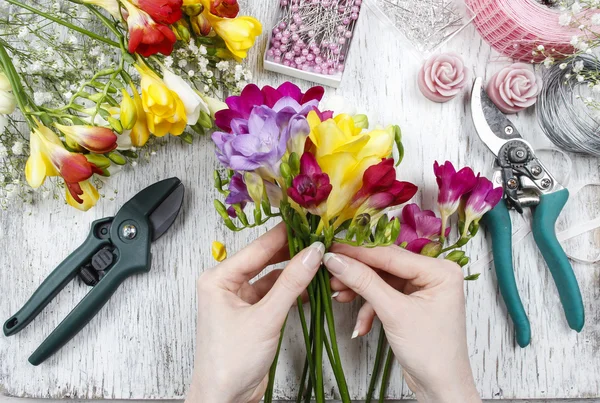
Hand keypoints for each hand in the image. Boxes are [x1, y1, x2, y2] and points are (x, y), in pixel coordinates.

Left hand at [185, 223, 324, 402]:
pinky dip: (292, 291)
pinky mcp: (252, 314)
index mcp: (218, 278)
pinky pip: (274, 294)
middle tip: (318, 238)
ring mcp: (239, 299)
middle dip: (291, 251)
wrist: (224, 399)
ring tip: (319, 260)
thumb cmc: (230, 362)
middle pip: (264, 259)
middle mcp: (227, 285)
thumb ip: (291, 284)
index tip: (307, 221)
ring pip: (272, 277)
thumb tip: (312, 254)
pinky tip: (310, 285)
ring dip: (294, 272)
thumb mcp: (265, 318)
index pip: (257, 248)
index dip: (284, 234)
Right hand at [324, 244, 480, 402]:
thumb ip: (364, 282)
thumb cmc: (431, 353)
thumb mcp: (394, 313)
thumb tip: (337, 261)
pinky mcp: (412, 303)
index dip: (358, 252)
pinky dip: (370, 308)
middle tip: (330, 273)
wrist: (440, 387)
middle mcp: (434, 275)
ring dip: (361, 292)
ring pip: (381, 281)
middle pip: (385, 266)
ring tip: (339, 296)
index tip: (332, 250)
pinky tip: (362, 325)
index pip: (391, 254)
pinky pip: (385, 296)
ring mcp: (423, 289)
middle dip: (357, 274)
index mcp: (440, 270)